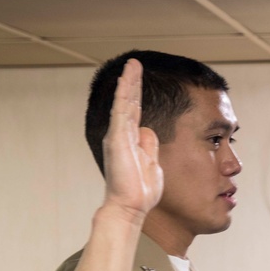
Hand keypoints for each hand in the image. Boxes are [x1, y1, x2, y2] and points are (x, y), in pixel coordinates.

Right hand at [101, 59, 162, 221]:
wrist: (131, 207)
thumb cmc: (142, 191)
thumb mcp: (152, 162)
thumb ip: (149, 145)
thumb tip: (149, 130)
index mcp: (131, 140)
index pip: (135, 112)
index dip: (137, 95)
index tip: (139, 78)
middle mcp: (122, 135)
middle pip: (128, 103)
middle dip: (131, 83)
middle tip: (134, 63)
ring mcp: (118, 136)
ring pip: (124, 104)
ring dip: (128, 83)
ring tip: (132, 65)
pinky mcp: (118, 140)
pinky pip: (121, 112)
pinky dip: (123, 95)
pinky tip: (125, 80)